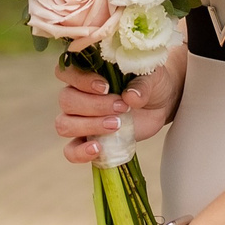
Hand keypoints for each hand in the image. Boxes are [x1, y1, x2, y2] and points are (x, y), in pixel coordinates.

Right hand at [57, 52, 184, 163]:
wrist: (160, 104)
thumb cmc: (151, 83)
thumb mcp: (152, 77)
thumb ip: (141, 84)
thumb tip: (131, 97)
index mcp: (87, 73)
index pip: (65, 72)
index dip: (80, 80)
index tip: (105, 87)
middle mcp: (78, 95)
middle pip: (66, 100)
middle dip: (94, 106)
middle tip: (121, 107)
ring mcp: (80, 119)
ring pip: (64, 124)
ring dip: (89, 126)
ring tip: (116, 125)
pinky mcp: (88, 140)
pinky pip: (71, 150)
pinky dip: (80, 152)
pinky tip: (98, 149)